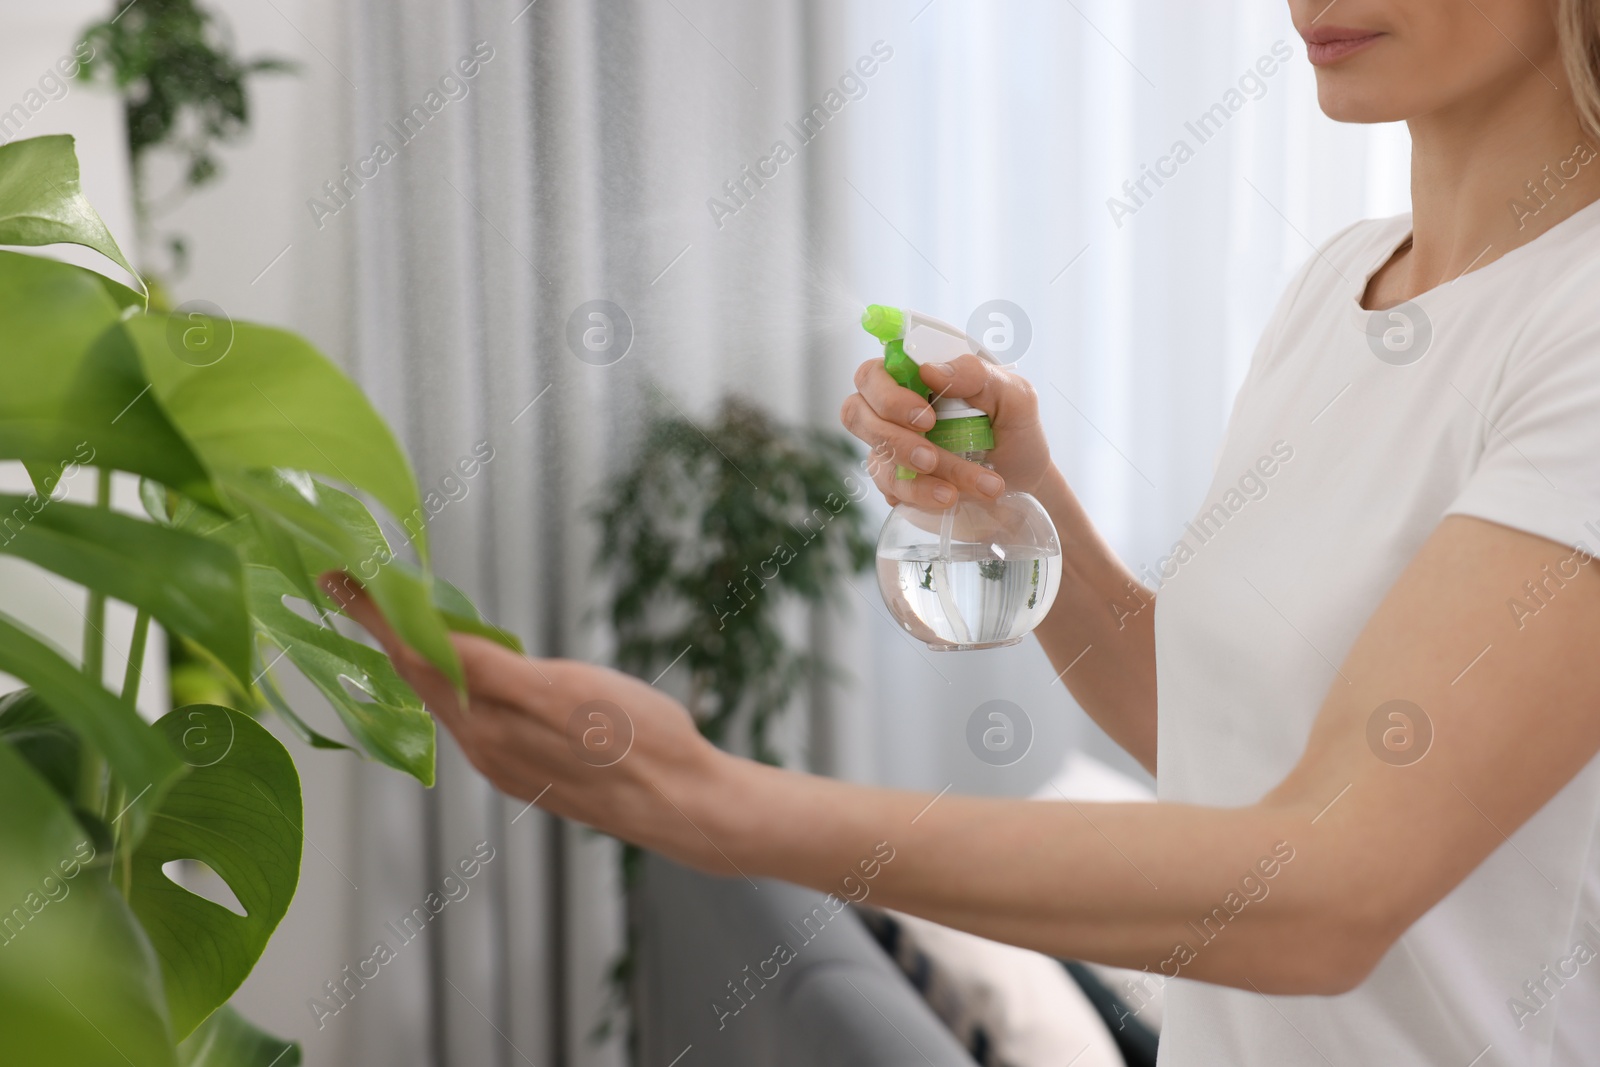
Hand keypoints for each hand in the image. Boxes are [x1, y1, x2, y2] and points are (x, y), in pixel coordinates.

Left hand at [321, 575, 722, 856]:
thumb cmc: (638, 740)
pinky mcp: (529, 770)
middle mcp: (485, 746)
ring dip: (418, 657)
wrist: (683, 804)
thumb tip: (426, 642)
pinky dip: (454, 683)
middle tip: (359, 591)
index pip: (415, 656)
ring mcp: (505, 762)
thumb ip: (492, 670)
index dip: (376, 615)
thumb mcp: (566, 690)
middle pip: (421, 679)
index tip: (340, 580)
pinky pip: (474, 718)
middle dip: (388, 632)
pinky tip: (466, 672)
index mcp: (489, 723)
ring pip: (446, 699)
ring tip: (402, 623)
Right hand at [840, 354, 1053, 508]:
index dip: (886, 392)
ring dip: (918, 473)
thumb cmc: (1014, 431)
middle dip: (891, 435)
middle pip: (855, 411)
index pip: (875, 372)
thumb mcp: (1014, 396)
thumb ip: (978, 374)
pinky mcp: (895, 481)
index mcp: (918, 377)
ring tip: (959, 488)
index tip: (925, 415)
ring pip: (878, 455)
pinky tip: (949, 498)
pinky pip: (890, 487)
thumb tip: (931, 370)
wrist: (1025, 482)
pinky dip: (921, 493)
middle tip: (931, 455)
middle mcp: (895, 409)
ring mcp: (891, 447)